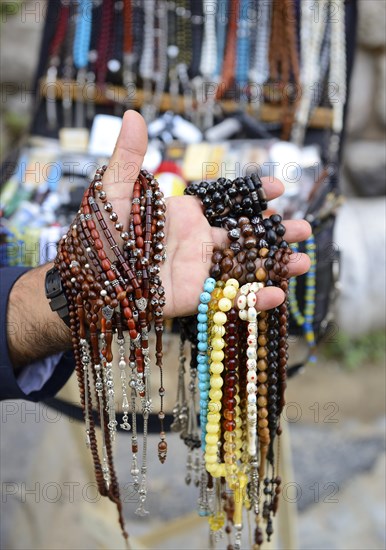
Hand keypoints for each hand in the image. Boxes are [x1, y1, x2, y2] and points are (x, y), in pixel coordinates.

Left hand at [101, 110, 310, 318]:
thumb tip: (134, 115)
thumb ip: (128, 158)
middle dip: (275, 232)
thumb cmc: (97, 234)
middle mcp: (197, 242)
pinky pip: (226, 298)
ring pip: (243, 266)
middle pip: (244, 235)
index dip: (252, 195)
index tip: (278, 187)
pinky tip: (277, 295)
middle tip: (304, 228)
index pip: (226, 202)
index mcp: (185, 215)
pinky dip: (252, 300)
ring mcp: (197, 269)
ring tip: (305, 259)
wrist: (85, 278)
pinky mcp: (192, 296)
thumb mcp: (114, 193)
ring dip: (275, 264)